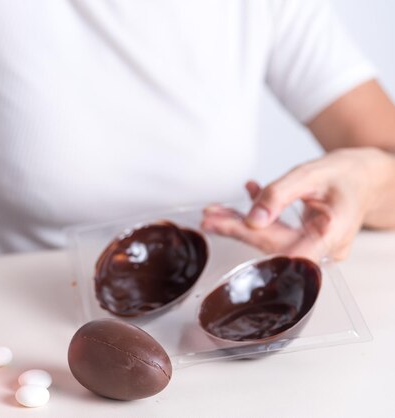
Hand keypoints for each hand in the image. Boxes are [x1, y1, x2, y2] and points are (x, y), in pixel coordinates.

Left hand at [201, 148, 394, 259]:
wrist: (370, 175)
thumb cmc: (349, 172)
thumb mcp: (311, 173)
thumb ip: (280, 194)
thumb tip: (252, 219)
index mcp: (332, 236)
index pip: (282, 248)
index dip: (249, 238)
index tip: (221, 226)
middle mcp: (324, 248)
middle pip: (272, 244)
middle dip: (237, 228)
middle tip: (208, 217)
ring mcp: (316, 246)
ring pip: (271, 238)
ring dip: (242, 223)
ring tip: (215, 212)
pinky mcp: (307, 240)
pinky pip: (278, 231)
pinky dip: (260, 214)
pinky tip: (249, 194)